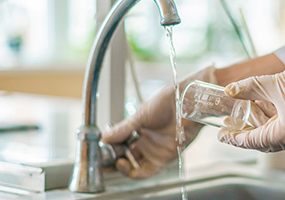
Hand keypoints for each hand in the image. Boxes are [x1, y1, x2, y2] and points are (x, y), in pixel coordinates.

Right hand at [101, 66, 216, 178]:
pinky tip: (126, 166)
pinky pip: (148, 171)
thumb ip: (123, 129)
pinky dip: (136, 172)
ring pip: (134, 167)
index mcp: (136, 130)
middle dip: (112, 162)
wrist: (187, 102)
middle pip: (125, 158)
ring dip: (122, 168)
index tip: (97, 153)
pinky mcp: (165, 157)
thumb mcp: (140, 115)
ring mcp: (154, 150)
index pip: (118, 145)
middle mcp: (144, 141)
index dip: (108, 151)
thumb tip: (104, 138)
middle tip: (102, 162)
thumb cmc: (167, 102)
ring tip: (115, 162)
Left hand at [218, 33, 284, 151]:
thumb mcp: (276, 84)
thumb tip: (230, 90)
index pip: (252, 140)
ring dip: (261, 124)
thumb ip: (250, 88)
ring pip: (276, 134)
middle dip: (246, 132)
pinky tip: (266, 107)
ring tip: (247, 111)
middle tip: (230, 125)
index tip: (221, 135)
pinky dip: (274, 120)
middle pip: (263, 141)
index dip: (234, 137)